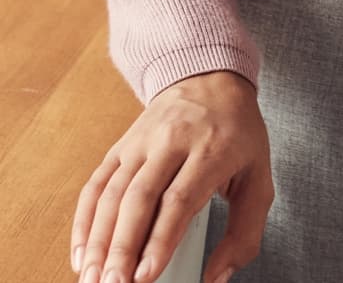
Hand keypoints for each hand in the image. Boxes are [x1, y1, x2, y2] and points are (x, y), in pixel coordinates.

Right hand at [72, 70, 272, 282]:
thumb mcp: (260, 178)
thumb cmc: (238, 134)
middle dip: (121, 247)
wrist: (210, 78)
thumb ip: (245, 232)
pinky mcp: (121, 147)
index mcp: (210, 150)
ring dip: (98, 240)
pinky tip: (82, 252)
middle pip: (139, 198)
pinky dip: (85, 221)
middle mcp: (170, 143)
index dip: (159, 239)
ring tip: (92, 278)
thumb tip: (217, 277)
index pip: (179, 199)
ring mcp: (141, 142)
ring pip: (112, 193)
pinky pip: (96, 184)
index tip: (146, 275)